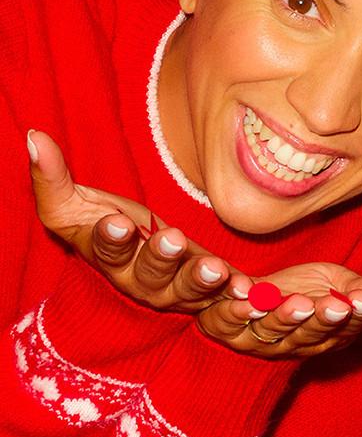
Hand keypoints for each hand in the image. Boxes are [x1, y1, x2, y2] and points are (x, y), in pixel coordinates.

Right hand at [28, 129, 242, 310]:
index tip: (117, 222)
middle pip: (150, 272)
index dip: (111, 237)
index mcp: (108, 258)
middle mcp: (142, 281)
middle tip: (170, 237)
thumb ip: (52, 177)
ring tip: (215, 268)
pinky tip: (252, 292)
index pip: (106, 248)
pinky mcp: (210, 292)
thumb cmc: (106, 223)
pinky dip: (237, 297)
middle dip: (161, 257)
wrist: (142, 252)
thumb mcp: (75, 204)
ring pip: (189, 288)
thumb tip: (34, 136)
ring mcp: (177, 290)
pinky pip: (223, 300)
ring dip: (203, 279)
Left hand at [196, 262, 361, 360]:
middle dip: (325, 319)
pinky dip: (236, 306)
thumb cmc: (302, 288)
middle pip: (311, 334)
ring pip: (272, 330)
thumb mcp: (339, 283)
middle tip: (340, 303)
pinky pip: (228, 318)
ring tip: (298, 300)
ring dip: (285, 316)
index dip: (356, 316)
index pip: (346, 328)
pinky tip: (245, 288)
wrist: (247, 291)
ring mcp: (258, 339)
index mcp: (327, 337)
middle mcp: (293, 345)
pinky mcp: (224, 326)